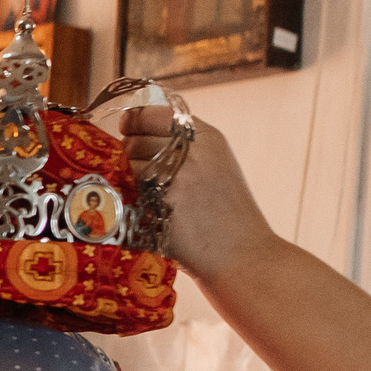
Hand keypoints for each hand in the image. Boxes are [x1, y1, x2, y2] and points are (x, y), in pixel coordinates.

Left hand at [135, 108, 276, 284]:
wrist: (244, 256)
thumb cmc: (226, 215)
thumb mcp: (217, 165)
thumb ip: (186, 146)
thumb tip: (139, 132)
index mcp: (208, 138)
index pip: (156, 114)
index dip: (135, 119)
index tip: (127, 127)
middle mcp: (192, 153)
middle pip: (137, 138)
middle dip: (128, 150)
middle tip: (131, 165)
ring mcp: (177, 178)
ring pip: (129, 165)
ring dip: (126, 176)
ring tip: (143, 191)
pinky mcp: (162, 205)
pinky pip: (129, 191)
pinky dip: (128, 198)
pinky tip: (141, 209)